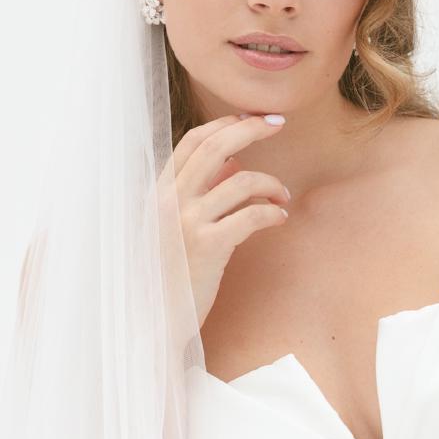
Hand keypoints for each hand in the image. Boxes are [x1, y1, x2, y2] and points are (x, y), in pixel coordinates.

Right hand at [158, 112, 290, 326]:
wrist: (156, 319)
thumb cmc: (170, 272)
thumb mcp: (175, 225)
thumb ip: (200, 192)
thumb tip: (234, 161)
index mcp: (159, 191)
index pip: (193, 141)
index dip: (225, 124)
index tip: (253, 119)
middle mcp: (170, 201)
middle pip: (216, 147)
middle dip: (251, 129)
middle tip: (279, 124)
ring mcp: (188, 223)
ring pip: (242, 180)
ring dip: (271, 182)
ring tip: (283, 195)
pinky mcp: (209, 247)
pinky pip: (252, 215)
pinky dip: (272, 212)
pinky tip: (279, 218)